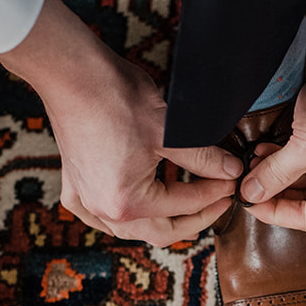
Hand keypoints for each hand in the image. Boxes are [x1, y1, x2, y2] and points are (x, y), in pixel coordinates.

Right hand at [0, 0, 239, 245]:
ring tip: (187, 205)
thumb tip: (231, 170)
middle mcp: (103, 209)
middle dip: (194, 217)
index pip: (184, 206)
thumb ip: (204, 158)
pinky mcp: (73, 182)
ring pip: (131, 227)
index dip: (214, 192)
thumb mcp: (170, 132)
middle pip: (160, 231)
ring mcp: (84, 198)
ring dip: (161, 220)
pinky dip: (122, 215)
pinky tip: (135, 209)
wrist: (73, 74)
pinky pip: (99, 214)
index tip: (232, 179)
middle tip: (219, 199)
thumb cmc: (116, 99)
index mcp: (127, 203)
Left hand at [238, 0, 305, 230]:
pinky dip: (294, 154)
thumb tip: (250, 195)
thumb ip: (275, 175)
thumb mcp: (304, 147)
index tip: (246, 201)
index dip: (273, 212)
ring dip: (282, 170)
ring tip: (255, 158)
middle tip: (248, 178)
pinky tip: (270, 145)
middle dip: (277, 188)